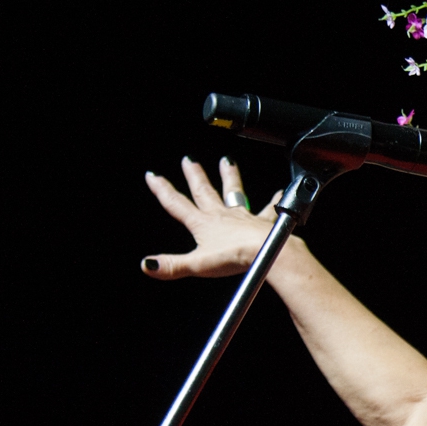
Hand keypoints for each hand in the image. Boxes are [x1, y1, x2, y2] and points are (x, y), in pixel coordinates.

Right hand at [141, 157, 284, 278]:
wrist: (267, 253)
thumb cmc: (235, 257)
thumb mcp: (197, 264)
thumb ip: (172, 265)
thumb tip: (147, 265)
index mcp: (203, 224)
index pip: (177, 204)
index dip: (163, 190)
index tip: (153, 175)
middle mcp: (222, 215)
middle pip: (204, 191)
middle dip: (194, 175)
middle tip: (188, 160)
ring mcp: (243, 217)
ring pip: (234, 192)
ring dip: (229, 176)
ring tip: (227, 161)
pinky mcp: (263, 223)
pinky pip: (269, 209)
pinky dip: (274, 200)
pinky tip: (279, 192)